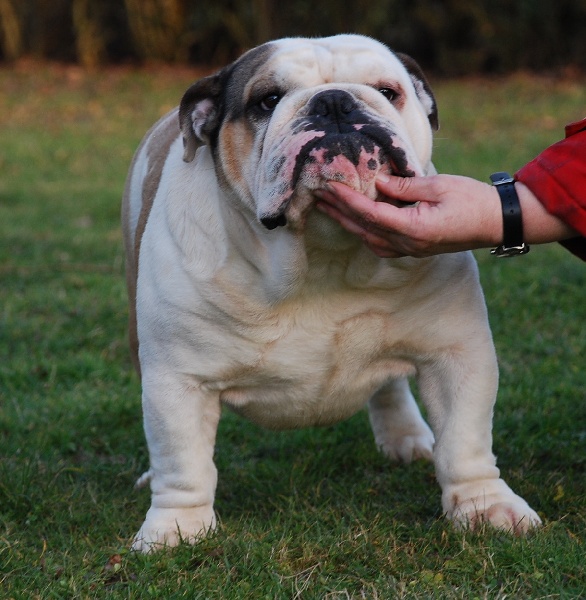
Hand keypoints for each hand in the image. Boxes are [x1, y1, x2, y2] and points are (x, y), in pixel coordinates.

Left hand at [316, 173, 576, 257]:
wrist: (497, 222)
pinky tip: (355, 221)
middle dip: (338, 211)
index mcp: (412, 228)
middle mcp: (406, 244)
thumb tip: (377, 184)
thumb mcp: (438, 186)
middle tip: (316, 196)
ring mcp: (409, 249)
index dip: (346, 200)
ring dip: (347, 222)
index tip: (328, 186)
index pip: (369, 213)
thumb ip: (404, 186)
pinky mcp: (413, 248)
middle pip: (362, 228)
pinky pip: (379, 243)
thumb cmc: (472, 200)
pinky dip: (363, 231)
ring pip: (368, 238)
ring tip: (329, 207)